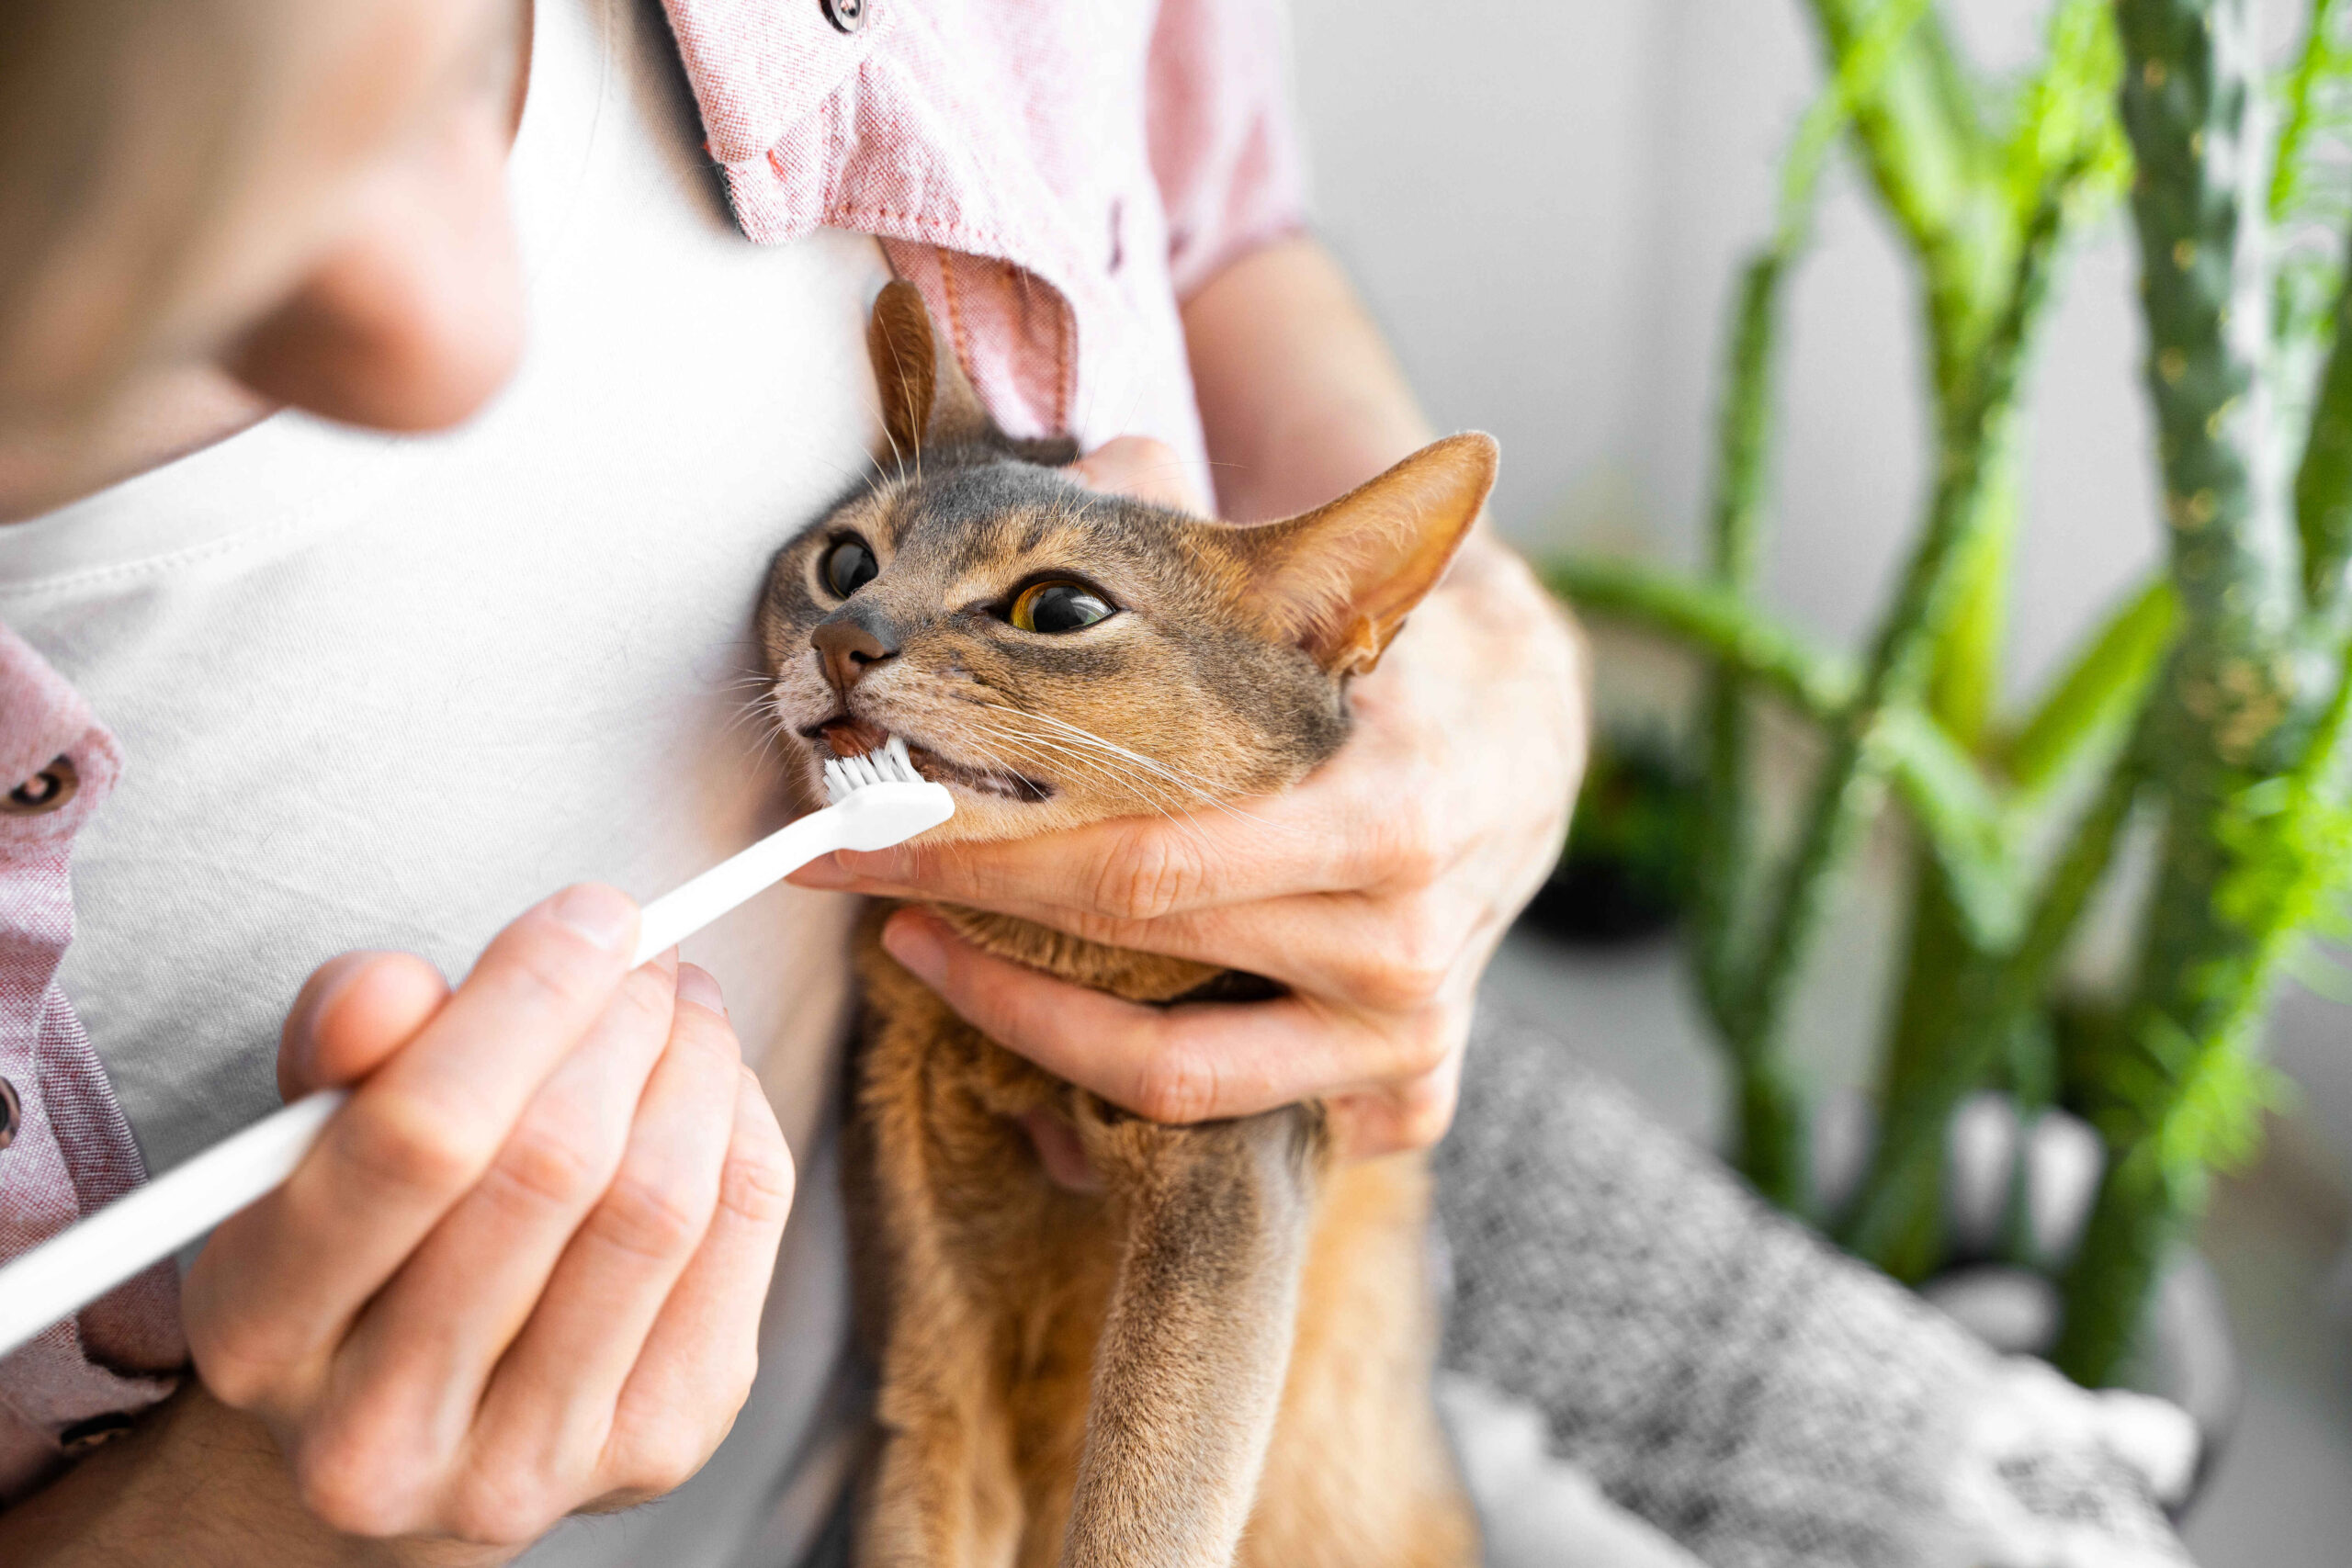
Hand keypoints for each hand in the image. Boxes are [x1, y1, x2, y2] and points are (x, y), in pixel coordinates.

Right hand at [181, 886, 793, 1555]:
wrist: (408, 1425)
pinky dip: (742, 1131)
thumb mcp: (306, 1141)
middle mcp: (383, 1432)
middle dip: (621, 1019)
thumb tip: (392, 983)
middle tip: (645, 952)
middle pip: (557, 1166)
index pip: (419, 1136)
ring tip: (685, 1004)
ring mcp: (529, 1461)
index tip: (589, 914)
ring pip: (662, 1206)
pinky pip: (738, 1241)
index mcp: (262, 1335)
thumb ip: (339, 1050)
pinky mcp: (658, 1449)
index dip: (529, 997)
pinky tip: (713, 1089)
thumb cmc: (364, 1243)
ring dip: (696, 1064)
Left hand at [792, 437, 1587, 1159]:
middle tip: (851, 868)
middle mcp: (1401, 940)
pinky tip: (1051, 1061)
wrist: (1530, 742)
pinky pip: (1248, 1131)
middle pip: (1136, 945)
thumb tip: (1095, 461)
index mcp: (1385, 807)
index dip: (981, 850)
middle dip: (967, 905)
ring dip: (1023, 1022)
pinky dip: (1140, 1116)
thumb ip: (1211, 531)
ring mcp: (1407, 1030)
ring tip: (925, 949)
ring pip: (1175, 1078)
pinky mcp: (1408, 1087)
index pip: (1141, 857)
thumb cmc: (1403, 657)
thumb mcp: (1334, 583)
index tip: (856, 824)